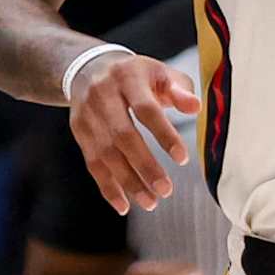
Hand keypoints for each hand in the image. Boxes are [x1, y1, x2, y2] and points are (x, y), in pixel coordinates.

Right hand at [68, 52, 200, 214]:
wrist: (88, 69)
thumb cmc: (136, 75)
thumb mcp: (159, 73)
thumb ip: (179, 90)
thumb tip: (195, 108)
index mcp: (127, 77)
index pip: (146, 109)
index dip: (164, 135)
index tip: (182, 158)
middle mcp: (103, 96)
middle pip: (123, 136)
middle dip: (145, 166)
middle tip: (166, 190)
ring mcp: (87, 116)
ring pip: (107, 154)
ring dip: (129, 182)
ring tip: (151, 202)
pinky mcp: (79, 132)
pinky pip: (93, 164)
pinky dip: (108, 187)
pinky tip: (124, 206)